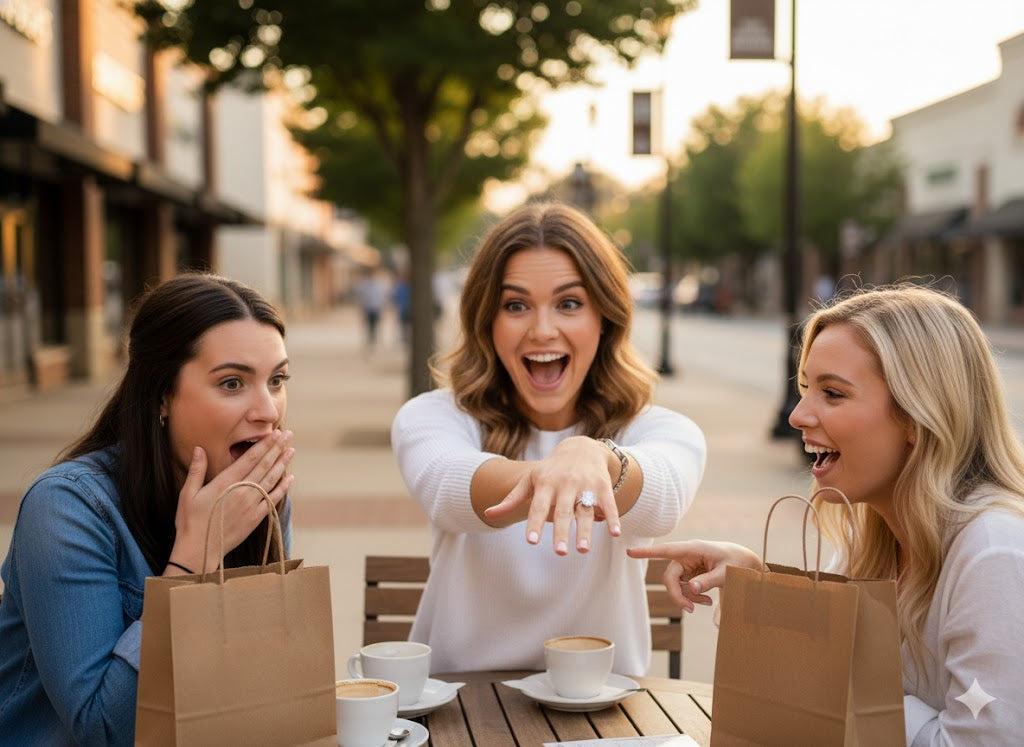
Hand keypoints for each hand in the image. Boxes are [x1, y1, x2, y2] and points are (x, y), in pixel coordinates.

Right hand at [171, 430, 294, 572]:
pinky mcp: (256, 518)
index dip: (264, 445)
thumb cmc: (190, 522)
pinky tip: (290, 478)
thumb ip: (197, 470)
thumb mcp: (187, 494)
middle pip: (264, 465)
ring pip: (271, 480)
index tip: (275, 433)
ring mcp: (251, 505)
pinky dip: (283, 488)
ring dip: (282, 464)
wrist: (198, 551)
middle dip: (277, 449)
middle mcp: (241, 491)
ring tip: (291, 451)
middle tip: (288, 435)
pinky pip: (273, 499)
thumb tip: (199, 448)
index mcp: (225, 483)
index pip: (250, 458)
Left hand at [484, 436, 620, 554]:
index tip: (531, 541)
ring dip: (585, 530)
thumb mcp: (530, 480)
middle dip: (561, 532)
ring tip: (583, 550)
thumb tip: (487, 514)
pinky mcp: (603, 486)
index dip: (535, 523)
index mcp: (546, 483)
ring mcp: (586, 485)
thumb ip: (511, 499)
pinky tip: (615, 533)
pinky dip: (613, 518)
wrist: (581, 447)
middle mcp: (565, 483)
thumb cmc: (550, 470)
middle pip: (563, 511)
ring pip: (585, 510)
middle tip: (559, 553)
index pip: (538, 506)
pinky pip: (608, 504)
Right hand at [626, 540, 762, 611]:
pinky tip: (706, 600)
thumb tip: (691, 588)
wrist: (744, 562)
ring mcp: (687, 565)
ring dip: (687, 597)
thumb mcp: (727, 573)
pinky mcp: (690, 573)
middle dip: (677, 595)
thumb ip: (709, 580)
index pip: (666, 550)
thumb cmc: (736, 562)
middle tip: (690, 610)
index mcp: (693, 549)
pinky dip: (692, 597)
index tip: (629, 552)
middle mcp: (686, 555)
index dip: (647, 552)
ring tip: (707, 603)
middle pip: (669, 577)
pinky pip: (683, 588)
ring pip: (675, 585)